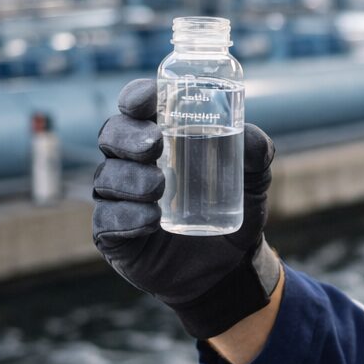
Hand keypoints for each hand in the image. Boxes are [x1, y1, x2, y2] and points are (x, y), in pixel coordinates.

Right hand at [92, 78, 280, 337]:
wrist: (227, 266)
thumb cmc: (232, 209)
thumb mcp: (253, 180)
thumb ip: (256, 152)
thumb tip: (247, 134)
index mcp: (158, 138)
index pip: (136, 108)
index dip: (136, 96)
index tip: (147, 100)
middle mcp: (131, 163)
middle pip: (111, 135)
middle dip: (128, 135)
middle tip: (154, 144)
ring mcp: (118, 199)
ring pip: (107, 177)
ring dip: (129, 178)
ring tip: (159, 187)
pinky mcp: (114, 235)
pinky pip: (108, 221)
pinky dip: (127, 217)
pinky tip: (150, 219)